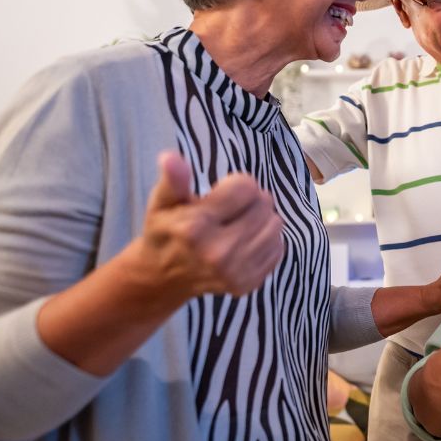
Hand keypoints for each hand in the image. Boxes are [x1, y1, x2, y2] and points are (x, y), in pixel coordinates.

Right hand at [136, 151, 284, 297]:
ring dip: (262, 218)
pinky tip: (246, 241)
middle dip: (251, 200)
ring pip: (276, 225)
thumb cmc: (165, 232)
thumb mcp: (162, 203)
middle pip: (264, 205)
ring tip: (240, 222)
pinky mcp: (249, 283)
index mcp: (194, 227)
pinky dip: (267, 240)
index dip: (235, 184)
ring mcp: (235, 271)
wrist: (162, 278)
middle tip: (232, 208)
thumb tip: (170, 157)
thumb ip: (173, 180)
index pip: (246, 187)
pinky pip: (279, 247)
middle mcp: (217, 252)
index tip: (221, 193)